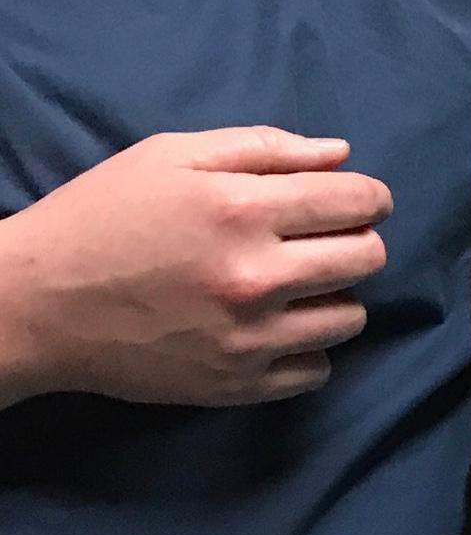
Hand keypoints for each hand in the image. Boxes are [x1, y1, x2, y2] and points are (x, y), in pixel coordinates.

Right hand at [0, 128, 391, 409]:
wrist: (36, 304)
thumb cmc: (101, 217)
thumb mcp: (169, 156)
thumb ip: (262, 148)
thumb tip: (340, 155)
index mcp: (242, 209)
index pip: (355, 201)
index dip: (370, 197)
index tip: (362, 201)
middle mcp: (257, 277)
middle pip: (367, 259)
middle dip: (358, 241)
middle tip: (326, 241)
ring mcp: (251, 338)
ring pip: (351, 318)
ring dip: (335, 297)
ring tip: (296, 287)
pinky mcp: (239, 385)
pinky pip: (317, 370)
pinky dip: (307, 349)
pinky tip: (275, 329)